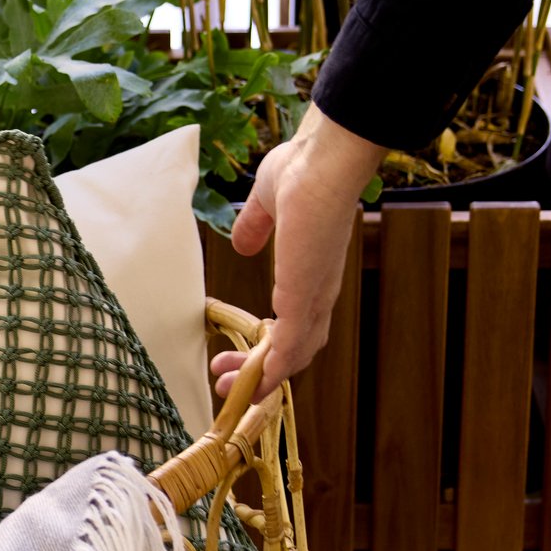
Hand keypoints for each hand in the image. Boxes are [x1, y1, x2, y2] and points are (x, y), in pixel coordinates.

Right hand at [212, 103, 384, 402]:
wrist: (325, 163)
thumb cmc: (303, 171)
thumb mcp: (268, 203)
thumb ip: (255, 226)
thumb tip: (242, 243)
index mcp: (312, 270)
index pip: (298, 320)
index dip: (270, 341)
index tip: (239, 348)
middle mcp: (319, 291)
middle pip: (297, 348)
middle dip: (261, 368)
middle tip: (226, 377)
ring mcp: (313, 297)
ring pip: (292, 355)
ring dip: (260, 378)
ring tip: (227, 387)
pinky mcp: (303, 299)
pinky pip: (289, 349)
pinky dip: (272, 372)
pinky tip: (251, 384)